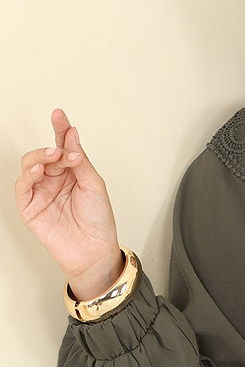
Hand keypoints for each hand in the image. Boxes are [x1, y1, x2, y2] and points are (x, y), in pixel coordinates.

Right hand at [15, 108, 123, 298]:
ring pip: (30, 164)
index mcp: (72, 172)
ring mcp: (41, 192)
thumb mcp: (95, 185)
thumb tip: (71, 135)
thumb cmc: (98, 221)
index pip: (62, 146)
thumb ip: (80, 160)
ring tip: (55, 157)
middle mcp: (55, 180)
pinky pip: (23, 185)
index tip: (59, 115)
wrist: (94, 251)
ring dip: (42, 157)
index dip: (60, 130)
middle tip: (65, 151)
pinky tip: (40, 168)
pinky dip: (29, 174)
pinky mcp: (29, 206)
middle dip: (55, 149)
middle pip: (46, 154)